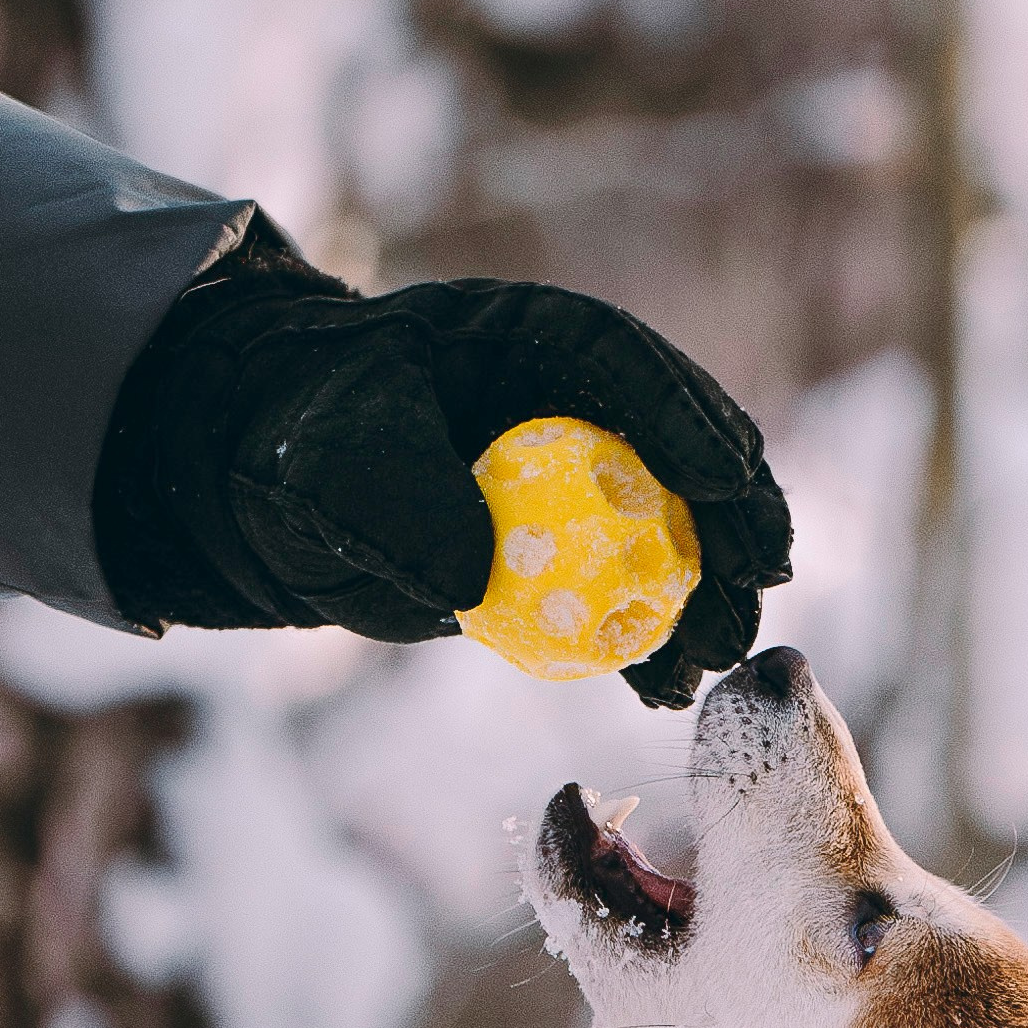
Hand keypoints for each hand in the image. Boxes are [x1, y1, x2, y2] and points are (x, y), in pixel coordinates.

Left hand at [95, 251, 791, 707]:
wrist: (269, 495)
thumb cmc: (296, 445)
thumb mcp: (329, 461)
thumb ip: (397, 498)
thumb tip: (471, 575)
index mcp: (531, 337)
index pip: (629, 367)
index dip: (691, 421)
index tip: (729, 484)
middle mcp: (573, 403)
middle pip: (677, 449)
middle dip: (731, 516)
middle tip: (758, 584)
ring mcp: (576, 481)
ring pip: (666, 529)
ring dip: (701, 594)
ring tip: (717, 657)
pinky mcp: (561, 553)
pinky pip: (620, 594)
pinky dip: (645, 640)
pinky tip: (664, 689)